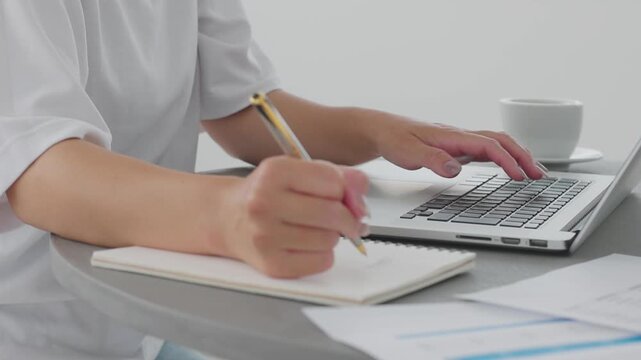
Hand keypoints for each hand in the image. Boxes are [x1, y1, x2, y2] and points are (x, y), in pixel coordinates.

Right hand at [218, 156, 368, 277]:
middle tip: (345, 217)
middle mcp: (264, 203)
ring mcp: (265, 236)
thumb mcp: (295, 170)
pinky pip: (321, 261)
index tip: (343, 194)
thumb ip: (333, 174)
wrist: (227, 217)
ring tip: (314, 228)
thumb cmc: (267, 193)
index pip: (332, 181)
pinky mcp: (271, 264)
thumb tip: (362, 186)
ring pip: (330, 239)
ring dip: (332, 235)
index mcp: (273, 172)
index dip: (346, 189)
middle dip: (348, 217)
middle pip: (333, 213)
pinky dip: (323, 254)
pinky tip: (307, 244)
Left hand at [371, 117, 545, 179]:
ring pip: (497, 143)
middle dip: (523, 157)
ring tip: (533, 173)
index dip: (507, 160)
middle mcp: (460, 135)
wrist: (384, 130)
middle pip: (501, 141)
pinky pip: (487, 149)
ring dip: (517, 155)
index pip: (488, 145)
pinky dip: (504, 156)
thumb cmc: (395, 139)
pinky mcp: (457, 146)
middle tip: (539, 176)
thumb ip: (432, 160)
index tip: (519, 176)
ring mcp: (460, 140)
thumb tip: (455, 169)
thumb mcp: (409, 153)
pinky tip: (509, 167)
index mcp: (452, 136)